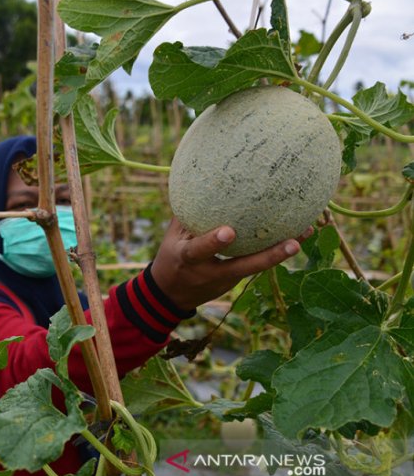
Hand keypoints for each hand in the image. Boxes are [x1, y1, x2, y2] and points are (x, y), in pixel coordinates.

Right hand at [150, 219, 312, 311]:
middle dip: (268, 257)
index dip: (213, 242)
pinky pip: (256, 265)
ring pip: (256, 267)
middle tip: (293, 244)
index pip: (200, 251)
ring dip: (280, 253)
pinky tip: (296, 236)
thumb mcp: (171, 238)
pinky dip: (274, 252)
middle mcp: (209, 273)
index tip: (229, 232)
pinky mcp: (234, 283)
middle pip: (243, 267)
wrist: (170, 295)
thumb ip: (186, 216)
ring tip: (305, 233)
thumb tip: (197, 180)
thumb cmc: (171, 257)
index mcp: (188, 259)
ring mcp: (225, 281)